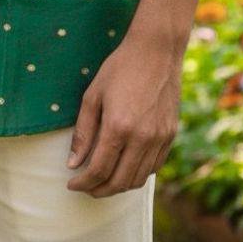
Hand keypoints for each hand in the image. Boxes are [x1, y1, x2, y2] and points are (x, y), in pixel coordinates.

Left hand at [65, 30, 182, 197]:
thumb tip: (73, 163)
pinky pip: (154, 167)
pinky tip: (125, 167)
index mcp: (119, 127)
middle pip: (119, 182)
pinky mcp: (170, 135)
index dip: (82, 182)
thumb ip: (83, 132)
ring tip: (103, 181)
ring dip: (118, 186)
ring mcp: (159, 138)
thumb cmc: (120, 68)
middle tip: (85, 187)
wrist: (156, 51)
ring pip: (138, 179)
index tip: (71, 183)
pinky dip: (138, 174)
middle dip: (98, 190)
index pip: (98, 170)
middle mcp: (142, 138)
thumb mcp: (93, 95)